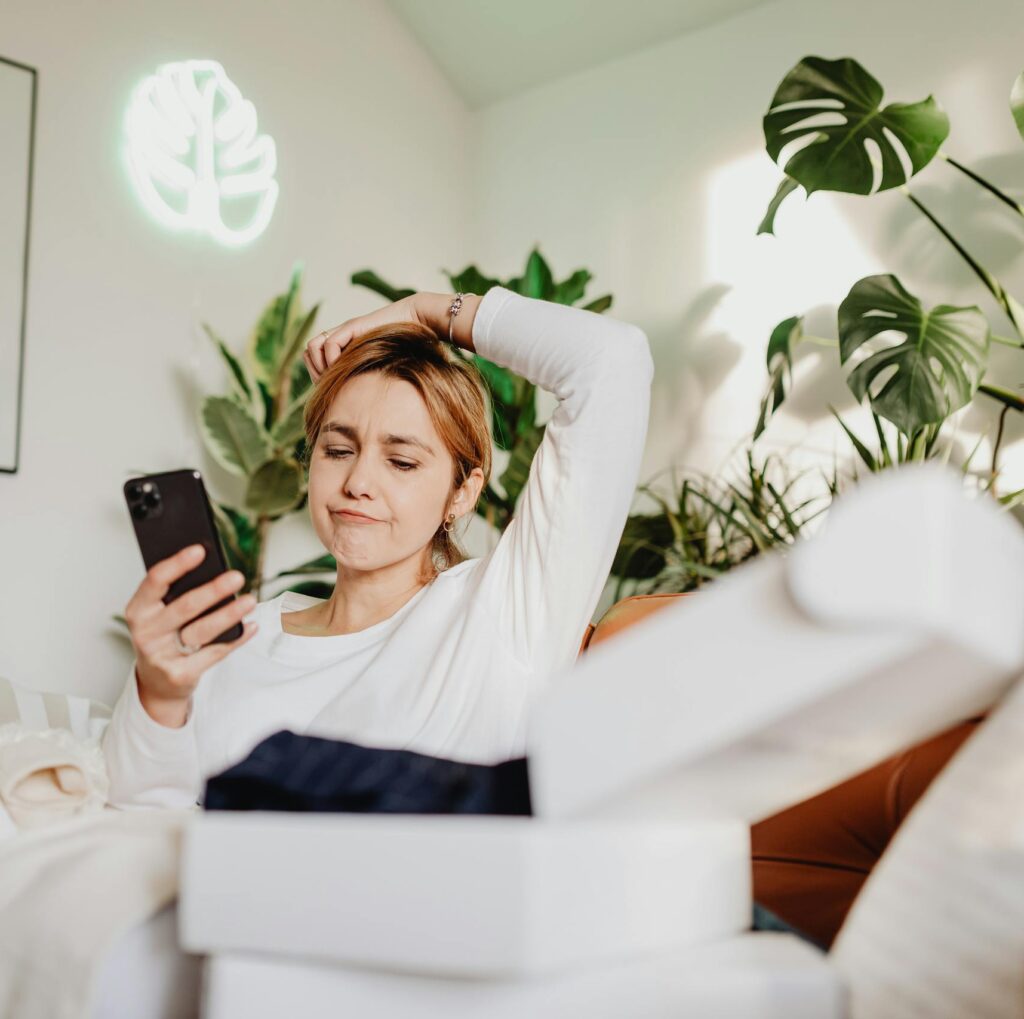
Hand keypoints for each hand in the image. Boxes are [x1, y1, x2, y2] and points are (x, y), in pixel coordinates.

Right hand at [124, 544, 257, 726]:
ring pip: (202, 631)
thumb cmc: (163, 637)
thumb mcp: (159, 614)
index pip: (155, 581)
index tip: (200, 550)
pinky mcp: (180, 674)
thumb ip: (177, 593)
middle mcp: (146, 632)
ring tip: (250, 601)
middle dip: (213, 590)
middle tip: (237, 576)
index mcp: (138, 610)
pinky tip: (251, 626)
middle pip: (184, 607)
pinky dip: (236, 638)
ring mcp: (162, 656)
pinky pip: (215, 653)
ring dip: (229, 614)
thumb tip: (214, 569)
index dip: (178, 564)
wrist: (157, 684)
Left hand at [303, 294, 432, 381]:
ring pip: (312, 347)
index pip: (313, 362)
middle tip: (333, 386)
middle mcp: (340, 339)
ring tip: (338, 376)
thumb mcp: (382, 370)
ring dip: (321, 365)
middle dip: (316, 373)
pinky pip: (329, 344)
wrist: (418, 322)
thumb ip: (367, 381)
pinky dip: (333, 359)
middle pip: (308, 355)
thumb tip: (359, 409)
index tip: (332, 391)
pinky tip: (349, 367)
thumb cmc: (407, 349)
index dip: (317, 377)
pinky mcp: (352, 327)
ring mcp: (344, 332)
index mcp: (343, 350)